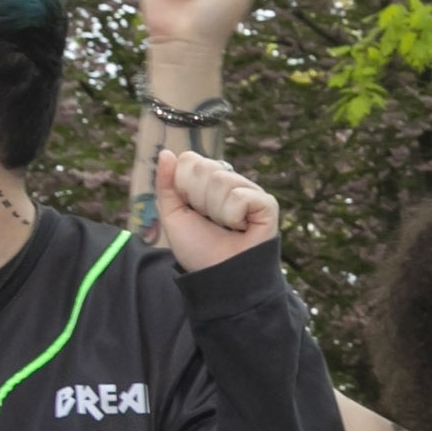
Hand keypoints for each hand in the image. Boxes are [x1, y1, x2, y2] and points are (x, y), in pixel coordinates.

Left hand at [150, 148, 279, 272]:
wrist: (219, 277)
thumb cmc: (199, 250)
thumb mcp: (173, 216)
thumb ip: (166, 185)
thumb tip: (165, 153)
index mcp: (208, 182)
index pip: (189, 160)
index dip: (183, 188)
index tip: (192, 210)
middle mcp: (230, 182)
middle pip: (203, 168)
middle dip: (198, 201)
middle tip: (210, 222)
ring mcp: (250, 190)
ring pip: (220, 180)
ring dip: (215, 212)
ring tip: (226, 227)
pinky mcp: (266, 203)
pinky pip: (239, 196)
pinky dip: (233, 217)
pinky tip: (241, 228)